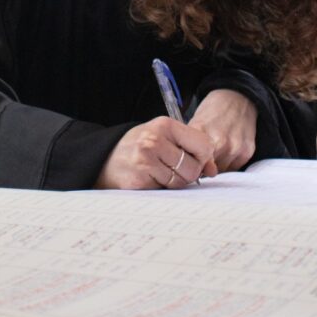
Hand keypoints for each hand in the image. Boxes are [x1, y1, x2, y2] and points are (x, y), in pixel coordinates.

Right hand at [94, 117, 216, 189]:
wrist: (103, 157)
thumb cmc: (138, 146)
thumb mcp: (163, 137)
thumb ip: (189, 148)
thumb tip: (214, 170)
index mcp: (164, 125)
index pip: (203, 144)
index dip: (203, 156)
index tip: (195, 159)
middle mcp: (154, 140)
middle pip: (193, 167)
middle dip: (188, 173)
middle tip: (172, 168)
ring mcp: (145, 161)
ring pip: (180, 182)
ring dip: (174, 183)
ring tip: (158, 173)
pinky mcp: (138, 181)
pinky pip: (164, 191)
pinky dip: (160, 188)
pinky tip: (148, 179)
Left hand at [189, 89, 256, 171]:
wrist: (238, 98)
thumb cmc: (213, 110)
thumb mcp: (195, 121)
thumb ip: (189, 143)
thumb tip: (183, 164)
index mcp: (202, 131)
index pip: (192, 161)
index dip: (189, 166)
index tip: (187, 165)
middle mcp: (220, 141)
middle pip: (206, 169)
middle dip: (201, 168)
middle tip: (199, 161)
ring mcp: (235, 147)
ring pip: (220, 171)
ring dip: (216, 167)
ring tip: (213, 155)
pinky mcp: (247, 152)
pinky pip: (233, 168)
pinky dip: (227, 164)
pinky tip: (225, 152)